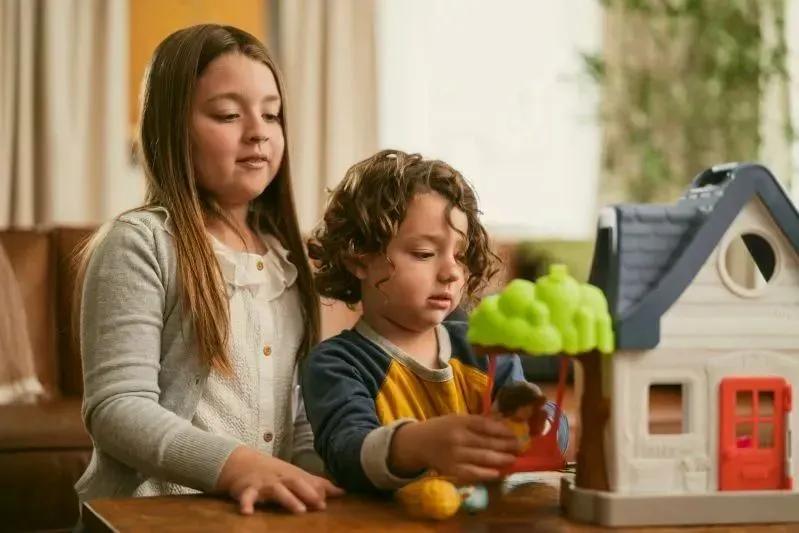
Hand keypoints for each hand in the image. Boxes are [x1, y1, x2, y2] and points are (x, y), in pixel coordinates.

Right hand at [216, 446, 343, 513]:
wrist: (242, 462)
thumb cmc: (274, 472)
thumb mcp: (296, 476)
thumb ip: (318, 484)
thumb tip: (342, 492)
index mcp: (292, 476)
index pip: (308, 482)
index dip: (318, 491)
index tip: (327, 502)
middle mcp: (280, 479)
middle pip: (295, 483)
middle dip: (308, 493)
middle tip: (320, 504)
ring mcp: (264, 484)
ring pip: (276, 491)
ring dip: (288, 499)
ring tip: (299, 510)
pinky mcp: (247, 490)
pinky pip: (246, 497)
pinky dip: (246, 504)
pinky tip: (247, 513)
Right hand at [389, 414, 518, 483]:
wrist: (417, 443)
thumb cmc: (441, 429)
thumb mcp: (457, 419)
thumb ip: (477, 423)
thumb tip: (503, 424)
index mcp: (459, 421)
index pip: (486, 425)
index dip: (503, 430)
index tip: (515, 434)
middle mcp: (458, 437)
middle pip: (487, 442)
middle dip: (506, 445)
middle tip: (520, 447)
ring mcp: (454, 455)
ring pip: (483, 458)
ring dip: (501, 459)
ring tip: (513, 459)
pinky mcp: (452, 470)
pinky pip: (473, 473)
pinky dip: (487, 474)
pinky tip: (498, 473)